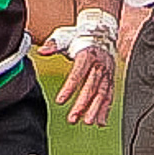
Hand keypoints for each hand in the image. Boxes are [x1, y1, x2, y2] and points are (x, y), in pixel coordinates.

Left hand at [40, 8, 117, 125]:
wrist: (100, 32)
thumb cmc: (79, 37)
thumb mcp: (64, 37)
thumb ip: (53, 45)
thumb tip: (42, 51)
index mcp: (87, 55)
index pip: (78, 74)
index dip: (69, 88)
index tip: (60, 101)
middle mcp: (100, 65)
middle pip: (92, 87)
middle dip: (83, 104)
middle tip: (73, 118)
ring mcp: (107, 73)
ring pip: (103, 93)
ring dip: (96, 109)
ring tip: (88, 122)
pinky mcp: (111, 79)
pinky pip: (110, 95)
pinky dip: (106, 109)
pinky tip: (101, 122)